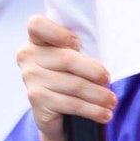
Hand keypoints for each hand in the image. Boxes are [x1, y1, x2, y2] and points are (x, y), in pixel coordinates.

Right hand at [16, 12, 114, 140]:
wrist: (56, 112)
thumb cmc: (69, 77)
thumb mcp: (72, 58)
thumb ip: (77, 51)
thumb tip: (101, 68)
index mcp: (35, 40)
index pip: (37, 25)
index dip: (59, 33)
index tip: (78, 44)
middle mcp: (28, 57)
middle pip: (66, 58)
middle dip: (94, 71)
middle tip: (108, 80)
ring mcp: (30, 79)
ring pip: (74, 85)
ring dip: (99, 95)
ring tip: (112, 101)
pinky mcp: (37, 100)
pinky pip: (72, 104)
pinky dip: (93, 110)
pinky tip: (104, 114)